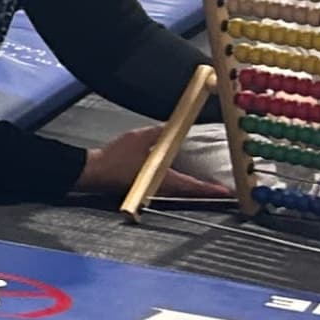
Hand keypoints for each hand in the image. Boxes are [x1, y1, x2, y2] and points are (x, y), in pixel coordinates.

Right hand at [73, 123, 219, 201]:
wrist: (94, 171)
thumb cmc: (113, 158)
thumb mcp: (139, 138)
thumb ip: (159, 132)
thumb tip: (173, 126)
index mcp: (163, 178)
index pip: (193, 186)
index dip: (210, 190)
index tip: (226, 192)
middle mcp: (160, 188)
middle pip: (189, 193)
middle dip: (206, 193)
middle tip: (221, 191)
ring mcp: (152, 191)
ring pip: (180, 193)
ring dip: (194, 191)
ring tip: (207, 188)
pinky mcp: (145, 189)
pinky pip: (169, 190)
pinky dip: (181, 188)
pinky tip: (183, 183)